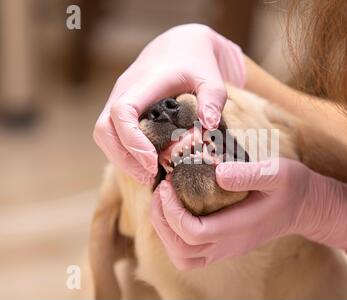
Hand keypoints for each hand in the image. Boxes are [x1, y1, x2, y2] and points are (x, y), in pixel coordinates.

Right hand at [93, 24, 244, 183]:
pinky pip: (111, 134)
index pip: (122, 112)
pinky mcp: (121, 108)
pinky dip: (123, 153)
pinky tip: (145, 166)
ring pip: (103, 135)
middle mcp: (124, 90)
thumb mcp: (212, 78)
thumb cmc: (197, 63)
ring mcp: (119, 99)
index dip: (133, 141)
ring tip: (148, 177)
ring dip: (122, 159)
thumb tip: (209, 126)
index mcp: (144, 82)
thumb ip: (214, 99)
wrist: (180, 46)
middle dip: (123, 158)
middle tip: (150, 178)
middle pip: (103, 129)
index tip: (153, 162)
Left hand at [151, 158, 346, 268]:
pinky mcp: (226, 246)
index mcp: (240, 226)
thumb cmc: (291, 186)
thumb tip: (216, 173)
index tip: (169, 184)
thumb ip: (248, 173)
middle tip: (161, 190)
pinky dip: (175, 236)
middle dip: (162, 220)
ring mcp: (227, 248)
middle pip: (181, 250)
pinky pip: (192, 253)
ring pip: (184, 257)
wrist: (305, 206)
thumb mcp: (276, 171)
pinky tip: (178, 210)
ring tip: (165, 202)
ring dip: (165, 231)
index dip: (172, 211)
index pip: (193, 233)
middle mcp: (230, 244)